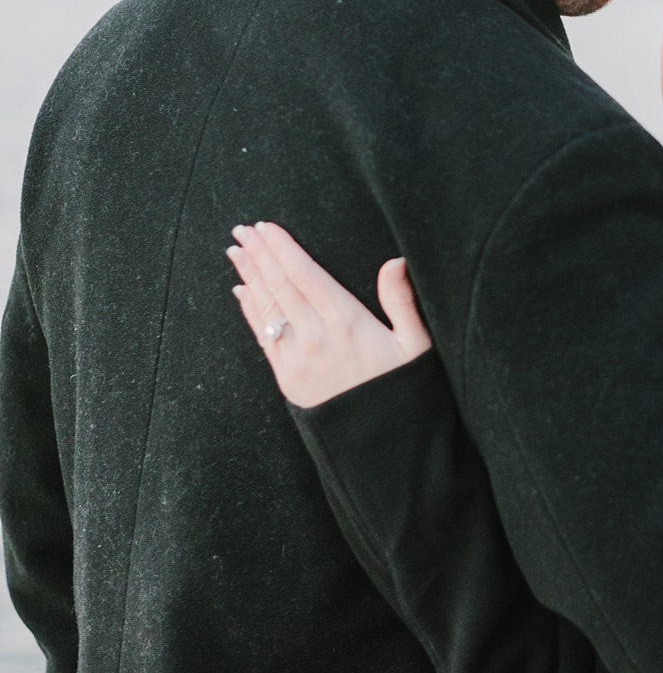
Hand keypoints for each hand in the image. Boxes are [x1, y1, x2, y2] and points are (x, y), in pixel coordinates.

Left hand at [227, 222, 432, 408]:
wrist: (381, 444)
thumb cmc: (402, 389)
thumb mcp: (415, 344)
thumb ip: (402, 300)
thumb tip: (396, 262)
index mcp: (347, 320)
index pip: (305, 273)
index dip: (283, 248)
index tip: (266, 227)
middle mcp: (316, 335)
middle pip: (280, 285)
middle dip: (259, 254)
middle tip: (243, 229)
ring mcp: (297, 357)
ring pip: (266, 307)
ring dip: (249, 276)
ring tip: (236, 250)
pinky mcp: (287, 378)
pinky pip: (262, 336)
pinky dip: (250, 311)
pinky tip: (241, 291)